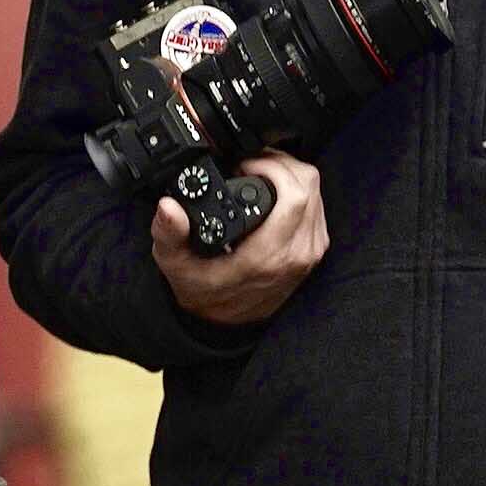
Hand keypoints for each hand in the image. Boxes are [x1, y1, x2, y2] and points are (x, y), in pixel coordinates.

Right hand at [150, 151, 327, 328]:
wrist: (223, 322)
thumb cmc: (202, 290)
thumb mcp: (175, 264)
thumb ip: (169, 234)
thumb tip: (168, 207)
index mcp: (267, 255)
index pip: (294, 194)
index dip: (271, 166)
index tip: (245, 164)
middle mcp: (296, 253)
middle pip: (308, 185)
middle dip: (280, 162)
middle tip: (251, 163)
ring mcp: (309, 253)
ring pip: (316, 192)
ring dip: (290, 175)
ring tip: (260, 173)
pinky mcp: (314, 252)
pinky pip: (317, 208)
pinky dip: (299, 192)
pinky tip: (274, 192)